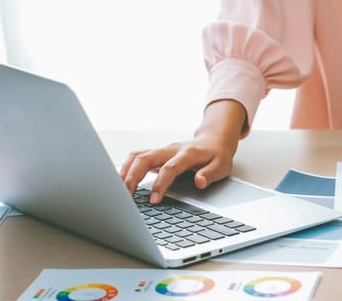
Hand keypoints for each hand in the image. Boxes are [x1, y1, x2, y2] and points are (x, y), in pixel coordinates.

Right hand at [121, 99, 245, 203]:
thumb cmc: (217, 155)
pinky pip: (137, 157)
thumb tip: (199, 182)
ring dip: (126, 172)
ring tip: (119, 191)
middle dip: (133, 177)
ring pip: (138, 156)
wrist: (214, 140)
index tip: (154, 200)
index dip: (160, 184)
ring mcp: (162, 150)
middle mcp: (171, 150)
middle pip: (146, 158)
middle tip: (127, 197)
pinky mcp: (157, 153)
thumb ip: (210, 174)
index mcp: (188, 154)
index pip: (170, 168)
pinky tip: (121, 181)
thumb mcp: (222, 166)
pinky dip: (126, 168)